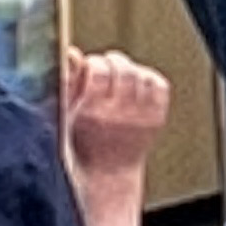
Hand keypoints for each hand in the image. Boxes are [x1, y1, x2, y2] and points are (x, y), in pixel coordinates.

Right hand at [63, 48, 169, 173]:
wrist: (108, 172)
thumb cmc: (82, 141)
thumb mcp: (66, 114)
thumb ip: (68, 82)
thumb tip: (73, 53)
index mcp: (92, 113)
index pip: (99, 71)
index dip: (94, 62)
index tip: (89, 66)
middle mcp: (119, 116)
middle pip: (124, 70)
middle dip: (113, 61)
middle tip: (105, 66)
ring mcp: (141, 118)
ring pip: (142, 75)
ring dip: (129, 68)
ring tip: (118, 76)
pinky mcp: (156, 119)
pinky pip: (158, 85)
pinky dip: (147, 78)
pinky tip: (134, 84)